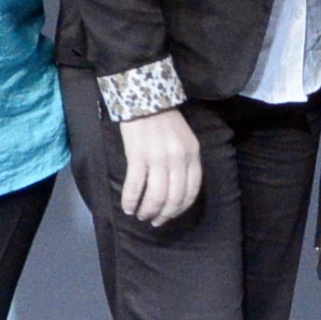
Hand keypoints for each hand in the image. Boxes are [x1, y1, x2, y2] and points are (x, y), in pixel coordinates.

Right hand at [116, 108, 202, 226]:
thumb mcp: (185, 139)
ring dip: (147, 211)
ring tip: (140, 215)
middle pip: (174, 198)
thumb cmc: (165, 120)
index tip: (170, 215)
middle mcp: (178, 160)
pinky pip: (135, 187)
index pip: (191, 191)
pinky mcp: (138, 157)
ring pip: (155, 197)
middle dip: (164, 215)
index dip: (180, 209)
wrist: (145, 98)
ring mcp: (158, 159)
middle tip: (154, 221)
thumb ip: (185, 162)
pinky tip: (127, 207)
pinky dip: (130, 201)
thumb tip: (177, 189)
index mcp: (192, 155)